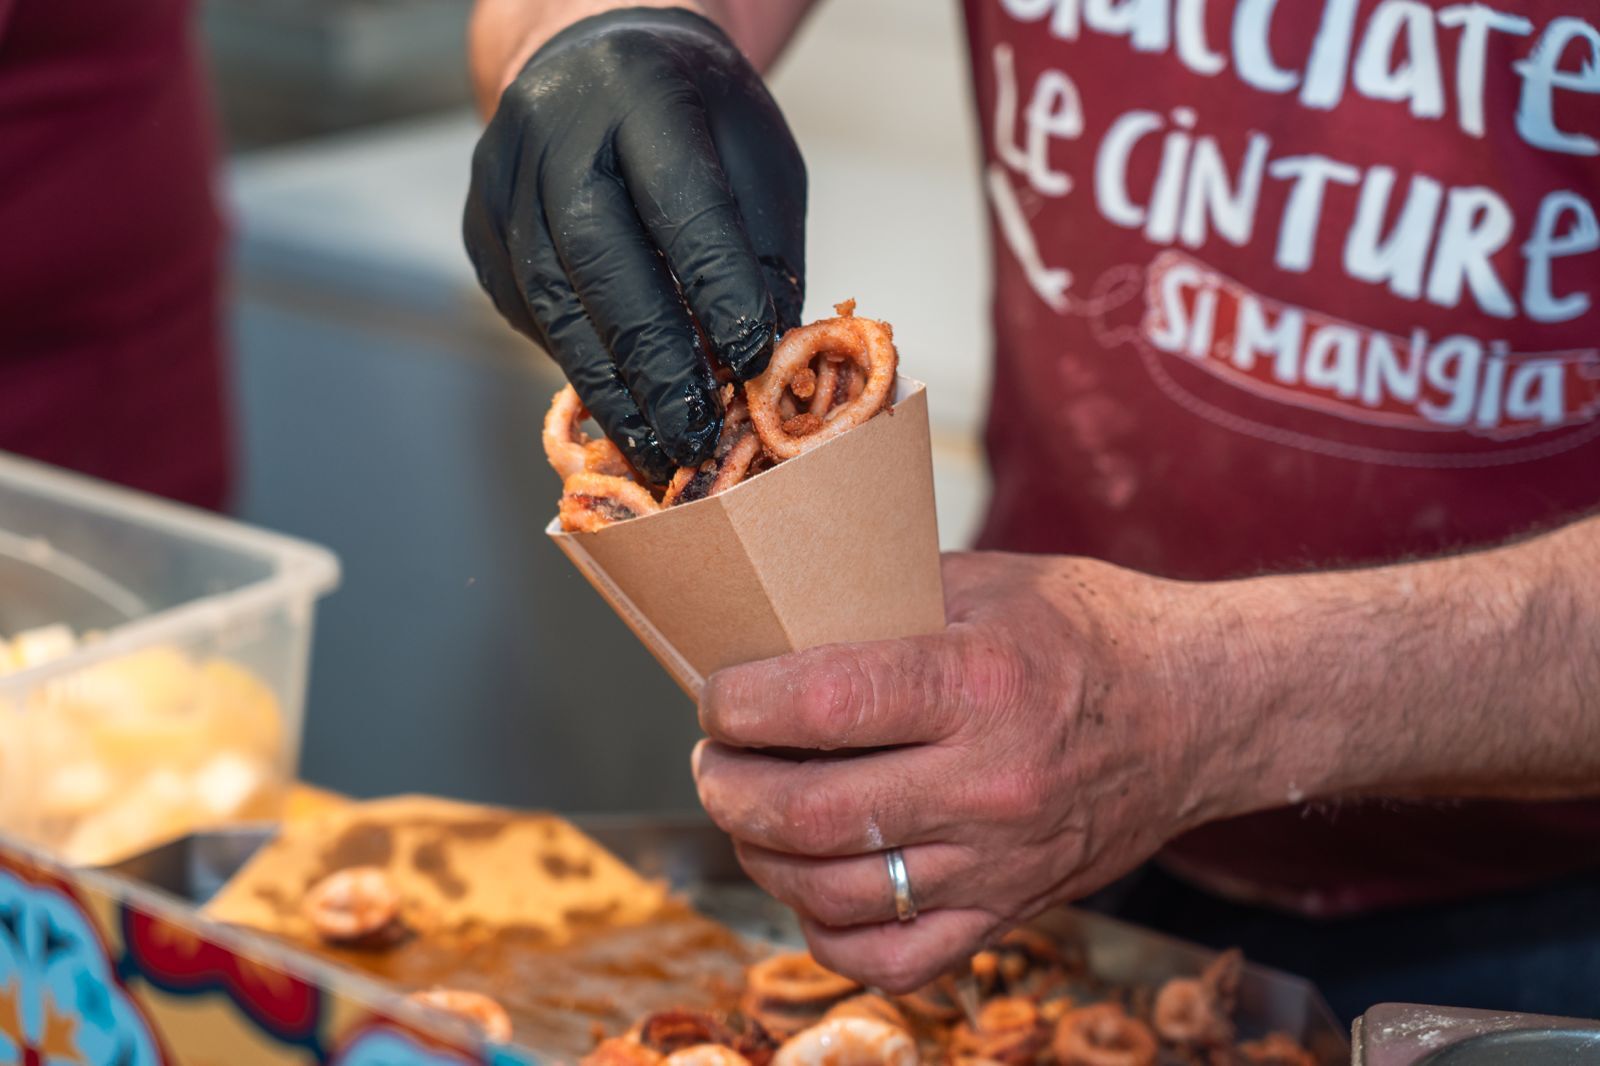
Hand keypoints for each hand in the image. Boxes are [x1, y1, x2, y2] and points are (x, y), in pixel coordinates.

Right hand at [464, 6, 805, 482]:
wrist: (595, 62)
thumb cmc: (697, 121)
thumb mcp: (756, 160)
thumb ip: (762, 256)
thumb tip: (764, 369)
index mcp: (644, 94)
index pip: (682, 207)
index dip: (718, 294)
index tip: (753, 367)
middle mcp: (555, 130)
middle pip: (600, 262)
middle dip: (654, 365)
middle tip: (694, 439)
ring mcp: (501, 178)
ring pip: (553, 303)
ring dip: (610, 390)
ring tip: (659, 450)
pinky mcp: (476, 226)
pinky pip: (528, 313)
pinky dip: (579, 368)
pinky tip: (621, 410)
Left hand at [693, 552, 1245, 991]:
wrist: (1203, 710)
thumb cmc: (1090, 632)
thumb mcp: (991, 583)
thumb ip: (887, 599)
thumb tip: (777, 617)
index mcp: (981, 685)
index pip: (825, 705)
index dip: (740, 703)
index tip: (716, 694)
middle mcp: (989, 785)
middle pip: (812, 813)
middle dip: (728, 786)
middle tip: (713, 757)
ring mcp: (1000, 862)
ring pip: (836, 894)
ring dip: (762, 856)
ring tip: (748, 815)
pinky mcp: (1011, 911)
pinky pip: (895, 961)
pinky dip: (829, 936)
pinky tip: (810, 888)